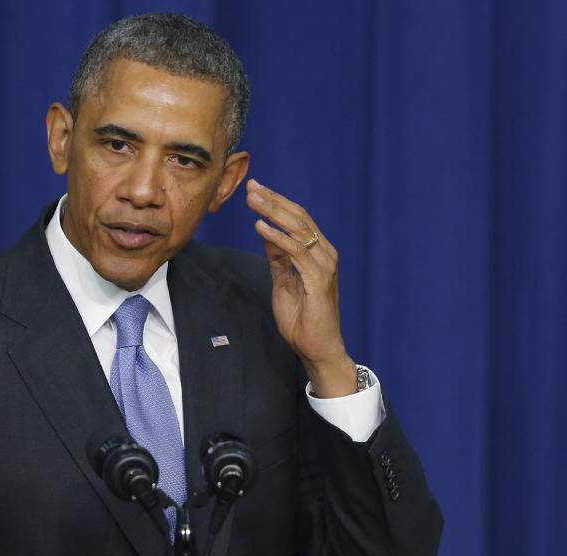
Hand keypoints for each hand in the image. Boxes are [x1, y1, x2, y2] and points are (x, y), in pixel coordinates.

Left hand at [245, 179, 355, 397]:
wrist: (317, 347)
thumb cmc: (302, 318)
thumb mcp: (284, 282)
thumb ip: (279, 259)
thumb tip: (268, 234)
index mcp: (317, 253)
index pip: (297, 219)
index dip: (276, 203)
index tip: (255, 190)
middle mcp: (325, 254)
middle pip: (298, 218)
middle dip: (273, 200)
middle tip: (251, 186)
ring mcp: (324, 265)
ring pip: (298, 229)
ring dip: (273, 212)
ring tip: (253, 200)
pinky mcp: (319, 279)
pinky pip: (297, 252)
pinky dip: (278, 237)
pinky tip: (261, 227)